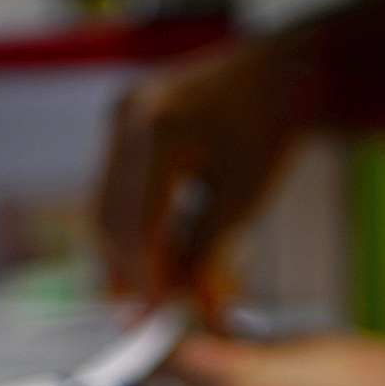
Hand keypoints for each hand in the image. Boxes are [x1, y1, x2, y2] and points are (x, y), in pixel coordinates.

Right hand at [95, 33, 319, 315]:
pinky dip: (125, 224)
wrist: (281, 71)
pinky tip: (142, 255)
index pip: (136, 226)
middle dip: (123, 271)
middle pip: (108, 218)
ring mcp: (120, 114)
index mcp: (160, 130)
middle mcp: (128, 116)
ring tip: (140, 291)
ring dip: (118, 252)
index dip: (143, 277)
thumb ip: (202, 253)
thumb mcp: (241, 202)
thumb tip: (176, 301)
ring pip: (103, 204)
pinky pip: (113, 184)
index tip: (156, 313)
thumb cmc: (271, 130)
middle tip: (139, 313)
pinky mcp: (122, 120)